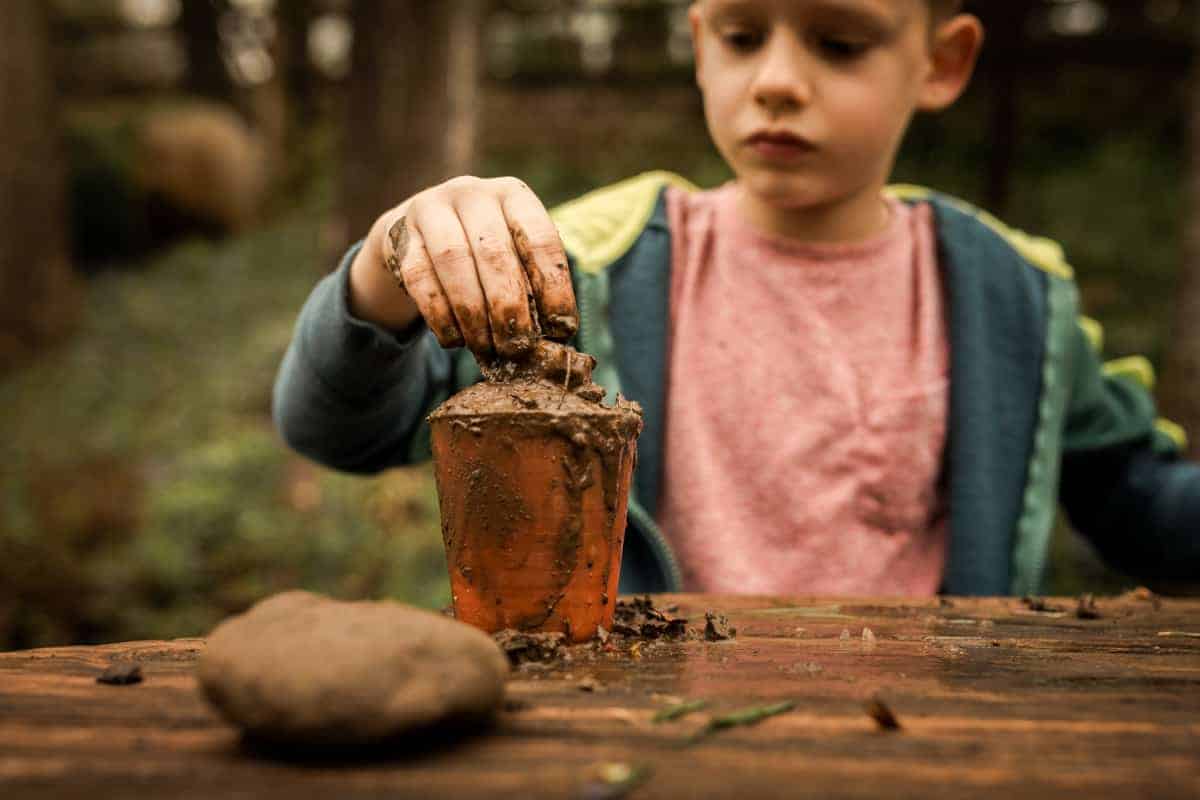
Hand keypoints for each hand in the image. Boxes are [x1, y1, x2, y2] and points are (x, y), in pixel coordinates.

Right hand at [348, 176, 576, 358]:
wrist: (419, 232)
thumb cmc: (482, 250)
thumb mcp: (513, 252)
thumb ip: (533, 283)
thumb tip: (556, 335)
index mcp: (512, 194)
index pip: (540, 239)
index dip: (553, 287)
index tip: (561, 328)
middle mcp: (472, 193)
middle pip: (494, 252)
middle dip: (508, 307)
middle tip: (518, 346)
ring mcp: (431, 208)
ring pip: (453, 262)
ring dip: (473, 314)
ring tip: (486, 348)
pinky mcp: (400, 235)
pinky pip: (420, 278)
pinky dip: (440, 315)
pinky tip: (454, 340)